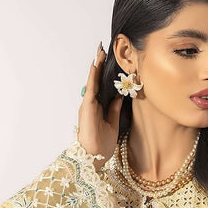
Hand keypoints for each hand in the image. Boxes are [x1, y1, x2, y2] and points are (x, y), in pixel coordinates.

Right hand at [77, 41, 123, 165]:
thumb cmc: (102, 145)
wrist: (94, 157)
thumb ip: (115, 109)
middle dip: (100, 66)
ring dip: (97, 67)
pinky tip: (95, 65)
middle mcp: (91, 104)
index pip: (103, 88)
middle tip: (104, 51)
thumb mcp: (113, 123)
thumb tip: (120, 95)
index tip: (110, 63)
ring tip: (100, 52)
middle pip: (97, 81)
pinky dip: (93, 76)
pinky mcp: (87, 106)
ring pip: (93, 81)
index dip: (106, 75)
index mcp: (98, 108)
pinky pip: (91, 88)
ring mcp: (88, 104)